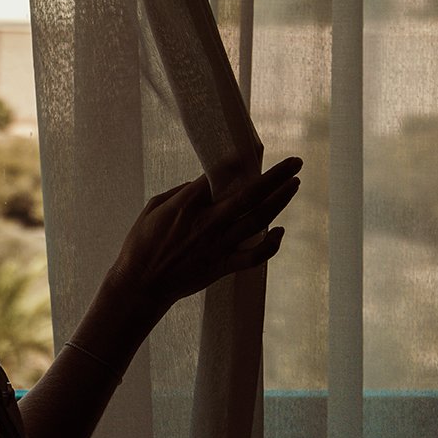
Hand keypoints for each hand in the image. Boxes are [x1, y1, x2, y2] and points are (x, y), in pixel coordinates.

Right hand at [104, 156, 301, 321]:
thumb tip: (202, 184)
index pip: (219, 176)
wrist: (141, 284)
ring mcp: (218, 245)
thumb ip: (179, 193)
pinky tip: (280, 232)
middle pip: (249, 195)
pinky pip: (254, 256)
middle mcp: (207, 223)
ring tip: (294, 185)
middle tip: (295, 163)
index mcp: (186, 205)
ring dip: (280, 201)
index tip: (253, 153)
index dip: (238, 163)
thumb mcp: (153, 208)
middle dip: (275, 177)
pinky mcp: (222, 266)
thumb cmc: (141, 244)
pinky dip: (271, 245)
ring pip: (257, 220)